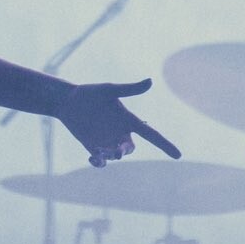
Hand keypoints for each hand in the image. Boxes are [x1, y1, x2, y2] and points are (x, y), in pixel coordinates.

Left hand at [57, 78, 180, 166]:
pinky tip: (93, 157)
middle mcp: (120, 133)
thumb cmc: (89, 93)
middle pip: (129, 148)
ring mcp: (107, 142)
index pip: (152, 134)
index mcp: (129, 120)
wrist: (66, 101)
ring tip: (97, 151)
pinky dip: (99, 162)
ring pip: (115, 156)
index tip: (178, 155)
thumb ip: (129, 89)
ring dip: (109, 155)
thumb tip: (150, 81)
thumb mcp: (108, 90)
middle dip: (124, 151)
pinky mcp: (93, 148)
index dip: (165, 144)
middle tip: (116, 152)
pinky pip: (101, 161)